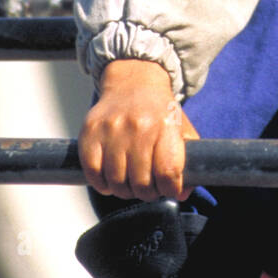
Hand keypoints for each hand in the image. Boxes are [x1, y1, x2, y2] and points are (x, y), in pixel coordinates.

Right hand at [78, 59, 198, 200]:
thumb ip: (187, 162)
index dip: (169, 189)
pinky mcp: (90, 132)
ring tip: (129, 184)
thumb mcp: (182, 130)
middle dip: (147, 193)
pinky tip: (109, 180)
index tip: (169, 190)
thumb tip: (182, 194)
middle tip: (148, 189)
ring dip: (124, 191)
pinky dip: (101, 183)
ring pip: (116, 181)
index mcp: (165, 127)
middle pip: (141, 182)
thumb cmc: (159, 112)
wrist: (133, 83)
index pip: (168, 172)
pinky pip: (92, 172)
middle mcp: (138, 127)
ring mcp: (112, 129)